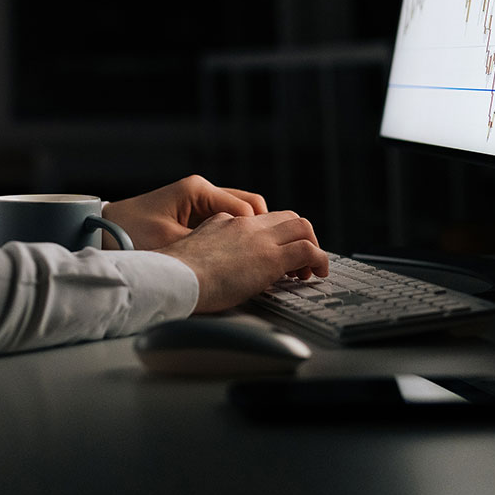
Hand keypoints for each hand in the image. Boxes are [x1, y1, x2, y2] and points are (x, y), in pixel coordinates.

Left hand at [102, 174, 265, 250]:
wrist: (99, 231)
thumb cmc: (129, 235)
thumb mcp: (170, 243)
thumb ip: (206, 246)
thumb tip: (240, 256)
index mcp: (199, 191)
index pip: (247, 209)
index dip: (262, 233)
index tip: (274, 257)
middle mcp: (203, 192)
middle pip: (251, 207)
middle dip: (264, 231)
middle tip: (275, 258)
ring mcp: (200, 203)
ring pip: (242, 214)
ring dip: (253, 234)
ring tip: (262, 260)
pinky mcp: (195, 216)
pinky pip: (228, 223)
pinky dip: (239, 237)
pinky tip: (240, 259)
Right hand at [158, 210, 329, 312]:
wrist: (175, 278)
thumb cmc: (176, 276)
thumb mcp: (192, 254)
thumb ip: (207, 252)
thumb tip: (213, 268)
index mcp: (223, 222)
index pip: (258, 221)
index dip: (273, 237)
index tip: (275, 254)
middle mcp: (243, 225)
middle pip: (285, 217)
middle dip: (298, 236)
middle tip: (299, 261)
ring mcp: (258, 238)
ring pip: (301, 226)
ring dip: (311, 246)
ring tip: (310, 269)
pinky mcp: (271, 257)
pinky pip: (308, 250)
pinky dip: (319, 260)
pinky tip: (318, 272)